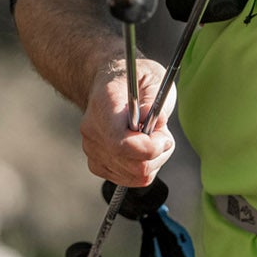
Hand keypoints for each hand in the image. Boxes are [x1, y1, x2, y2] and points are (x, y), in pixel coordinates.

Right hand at [81, 57, 176, 188]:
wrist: (108, 82)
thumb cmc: (133, 80)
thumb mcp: (152, 77)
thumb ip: (155, 99)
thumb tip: (156, 121)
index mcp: (104, 106)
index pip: (121, 143)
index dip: (149, 148)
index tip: (164, 136)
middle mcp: (92, 131)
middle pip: (132, 166)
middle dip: (157, 153)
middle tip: (162, 132)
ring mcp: (92, 150)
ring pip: (135, 176)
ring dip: (153, 160)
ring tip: (152, 137)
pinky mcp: (97, 164)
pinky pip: (130, 179)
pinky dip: (144, 168)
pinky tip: (142, 147)